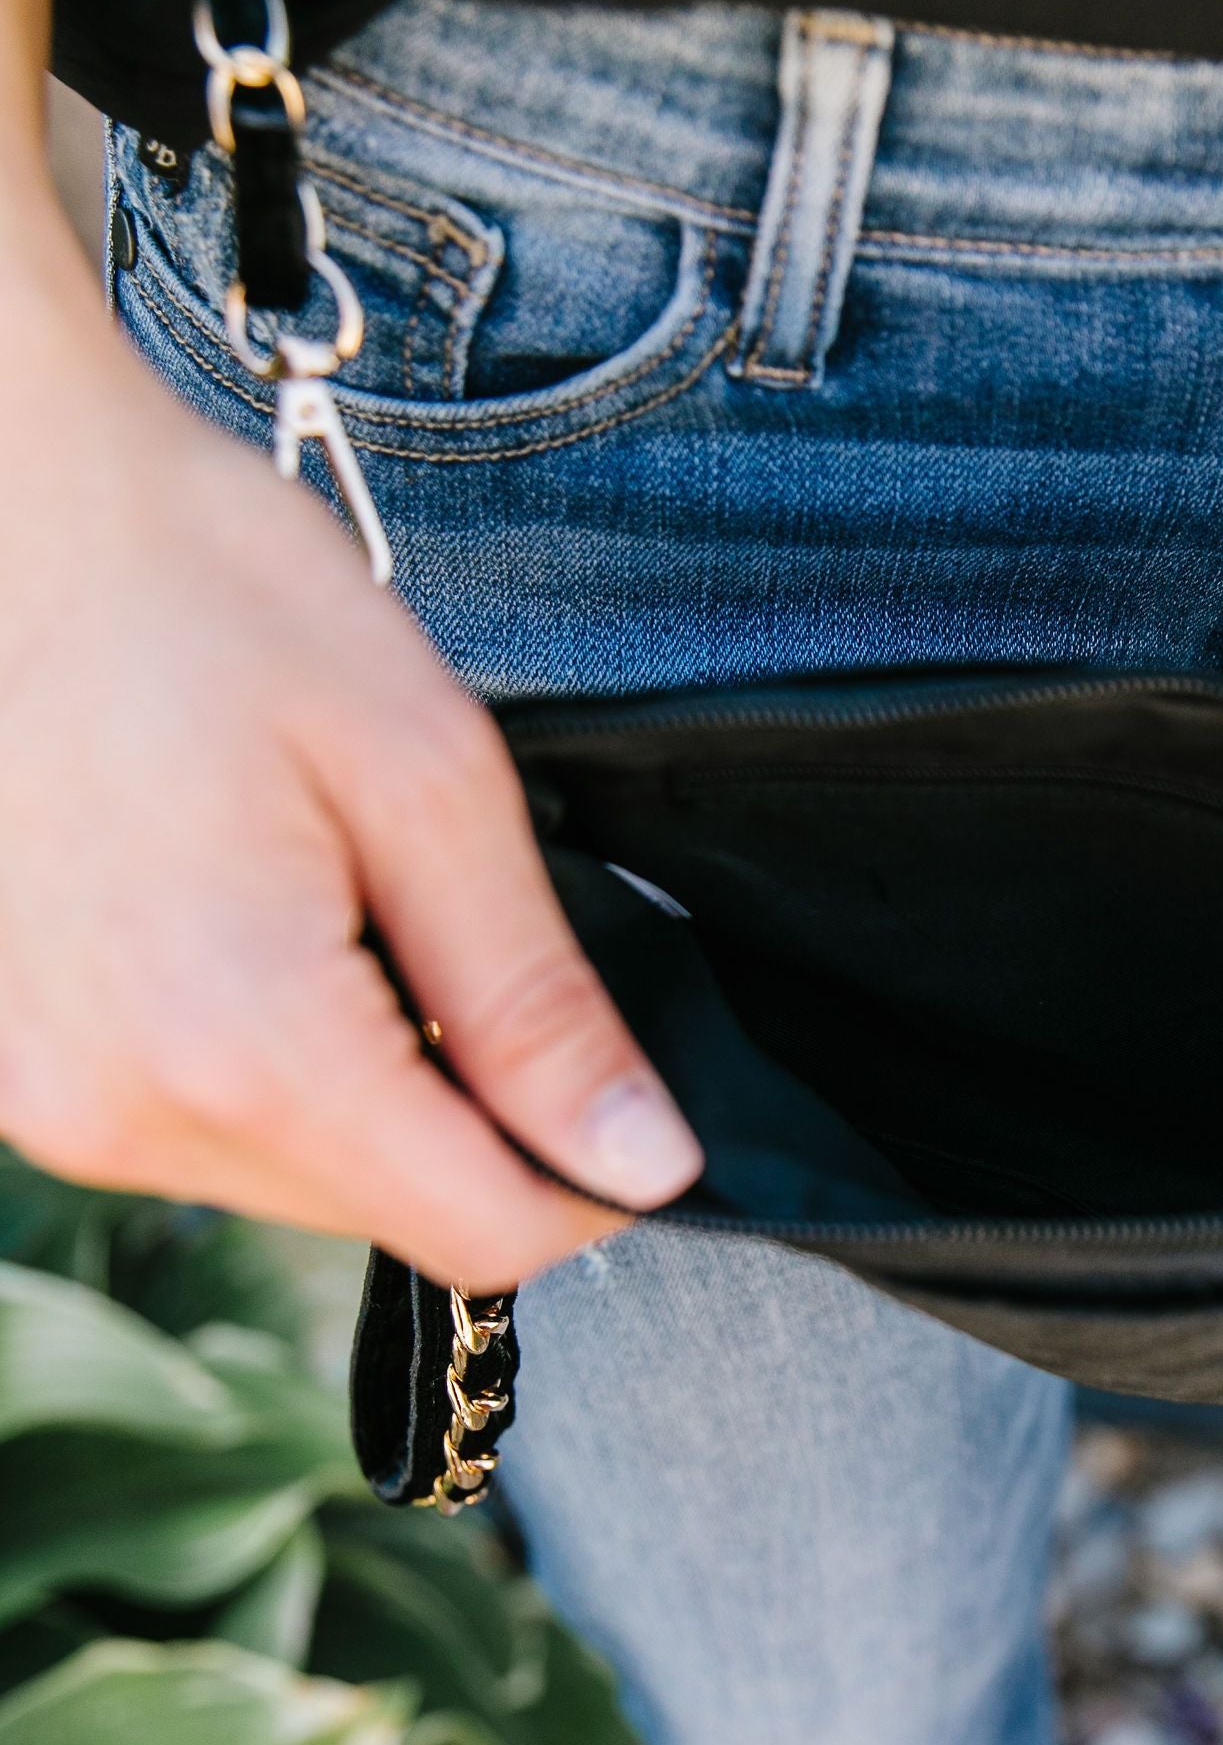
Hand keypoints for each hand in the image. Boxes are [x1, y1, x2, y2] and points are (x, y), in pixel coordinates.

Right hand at [0, 234, 699, 1284]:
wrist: (18, 510)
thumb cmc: (204, 595)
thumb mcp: (428, 781)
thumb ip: (537, 1000)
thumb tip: (639, 1156)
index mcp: (243, 1047)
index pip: (481, 1235)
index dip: (592, 1182)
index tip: (623, 1095)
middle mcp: (122, 1109)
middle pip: (389, 1216)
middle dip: (469, 1115)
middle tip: (447, 927)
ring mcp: (50, 1100)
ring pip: (295, 1180)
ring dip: (364, 1083)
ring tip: (330, 898)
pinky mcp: (18, 1071)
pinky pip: (195, 1126)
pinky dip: (261, 1058)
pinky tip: (254, 918)